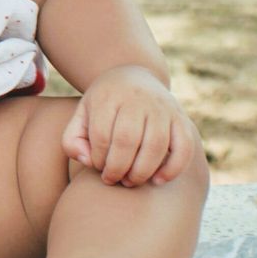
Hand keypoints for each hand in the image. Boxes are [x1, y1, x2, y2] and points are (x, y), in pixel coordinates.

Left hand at [61, 64, 196, 187]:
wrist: (133, 76)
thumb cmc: (104, 105)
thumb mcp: (81, 114)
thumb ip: (72, 140)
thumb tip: (88, 161)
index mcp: (109, 96)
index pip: (102, 134)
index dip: (99, 158)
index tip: (98, 167)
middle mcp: (137, 99)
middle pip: (128, 140)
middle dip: (118, 168)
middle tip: (113, 179)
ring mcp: (162, 107)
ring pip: (156, 145)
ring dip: (142, 172)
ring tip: (131, 181)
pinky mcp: (180, 118)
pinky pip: (184, 146)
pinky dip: (173, 168)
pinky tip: (157, 180)